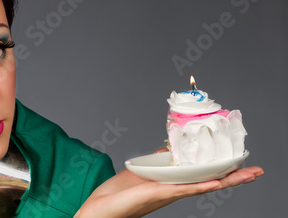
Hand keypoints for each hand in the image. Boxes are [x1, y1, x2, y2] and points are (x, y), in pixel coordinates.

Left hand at [75, 153, 263, 217]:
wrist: (100, 209)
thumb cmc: (120, 193)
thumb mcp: (143, 170)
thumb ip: (159, 160)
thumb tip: (170, 146)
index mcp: (172, 184)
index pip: (202, 175)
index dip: (222, 170)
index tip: (242, 163)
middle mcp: (174, 190)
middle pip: (209, 181)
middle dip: (234, 176)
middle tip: (257, 170)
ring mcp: (168, 193)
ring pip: (202, 185)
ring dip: (225, 179)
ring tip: (248, 174)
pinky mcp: (157, 193)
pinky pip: (183, 189)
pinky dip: (200, 185)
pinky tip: (215, 182)